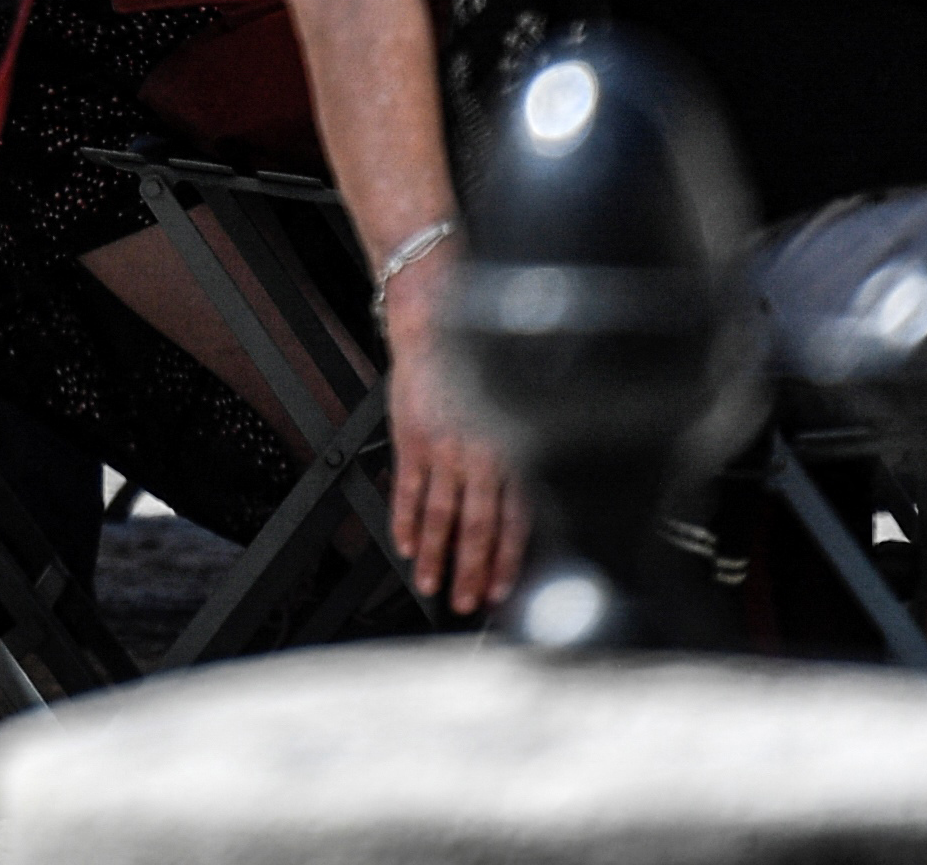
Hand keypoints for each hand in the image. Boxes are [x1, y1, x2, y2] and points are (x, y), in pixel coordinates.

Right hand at [374, 258, 530, 616]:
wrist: (437, 324)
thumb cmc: (478, 364)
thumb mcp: (514, 409)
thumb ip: (520, 457)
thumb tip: (523, 506)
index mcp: (511, 449)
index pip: (513, 519)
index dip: (507, 560)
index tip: (501, 590)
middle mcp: (479, 454)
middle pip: (477, 526)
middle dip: (471, 570)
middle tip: (465, 602)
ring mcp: (441, 449)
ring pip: (440, 515)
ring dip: (435, 555)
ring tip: (429, 583)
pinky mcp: (410, 439)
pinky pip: (406, 488)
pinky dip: (402, 520)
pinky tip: (402, 542)